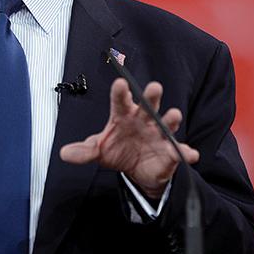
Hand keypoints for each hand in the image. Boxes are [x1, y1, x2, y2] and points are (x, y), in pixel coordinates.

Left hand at [60, 78, 198, 198]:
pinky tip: (189, 154)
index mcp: (124, 116)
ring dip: (171, 119)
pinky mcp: (170, 152)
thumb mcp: (99, 150)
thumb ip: (84, 150)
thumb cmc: (119, 149)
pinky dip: (184, 152)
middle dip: (151, 96)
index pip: (120, 101)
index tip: (120, 83)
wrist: (137, 170)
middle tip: (154, 87)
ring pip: (166, 123)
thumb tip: (65, 153)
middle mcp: (143, 121)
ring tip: (174, 115)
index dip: (120, 92)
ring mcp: (158, 135)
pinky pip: (179, 151)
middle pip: (147, 105)